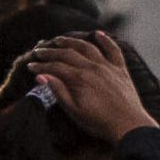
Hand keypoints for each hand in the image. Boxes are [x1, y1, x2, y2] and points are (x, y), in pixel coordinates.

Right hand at [27, 31, 157, 144]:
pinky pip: (113, 50)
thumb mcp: (73, 111)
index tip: (30, 66)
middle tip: (39, 51)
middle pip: (68, 54)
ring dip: (72, 41)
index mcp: (79, 78)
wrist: (128, 125)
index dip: (41, 66)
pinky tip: (98, 33)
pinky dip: (106, 40)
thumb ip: (58, 91)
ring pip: (87, 47)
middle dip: (51, 52)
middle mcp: (93, 67)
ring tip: (59, 40)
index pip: (55, 66)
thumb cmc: (99, 122)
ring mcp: (108, 66)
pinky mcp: (120, 69)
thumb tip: (41, 76)